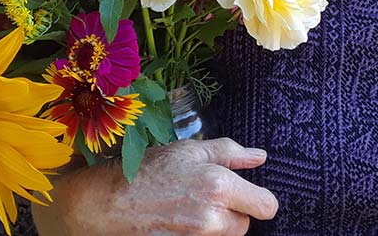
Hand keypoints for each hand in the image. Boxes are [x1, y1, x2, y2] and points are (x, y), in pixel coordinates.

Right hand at [32, 137, 278, 235]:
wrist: (111, 203)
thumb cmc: (150, 169)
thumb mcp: (191, 149)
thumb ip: (231, 151)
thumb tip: (260, 157)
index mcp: (219, 186)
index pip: (266, 206)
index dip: (258, 199)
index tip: (247, 192)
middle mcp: (213, 216)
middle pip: (246, 225)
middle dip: (235, 212)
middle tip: (211, 196)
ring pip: (227, 235)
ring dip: (218, 224)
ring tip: (193, 205)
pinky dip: (202, 232)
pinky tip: (184, 218)